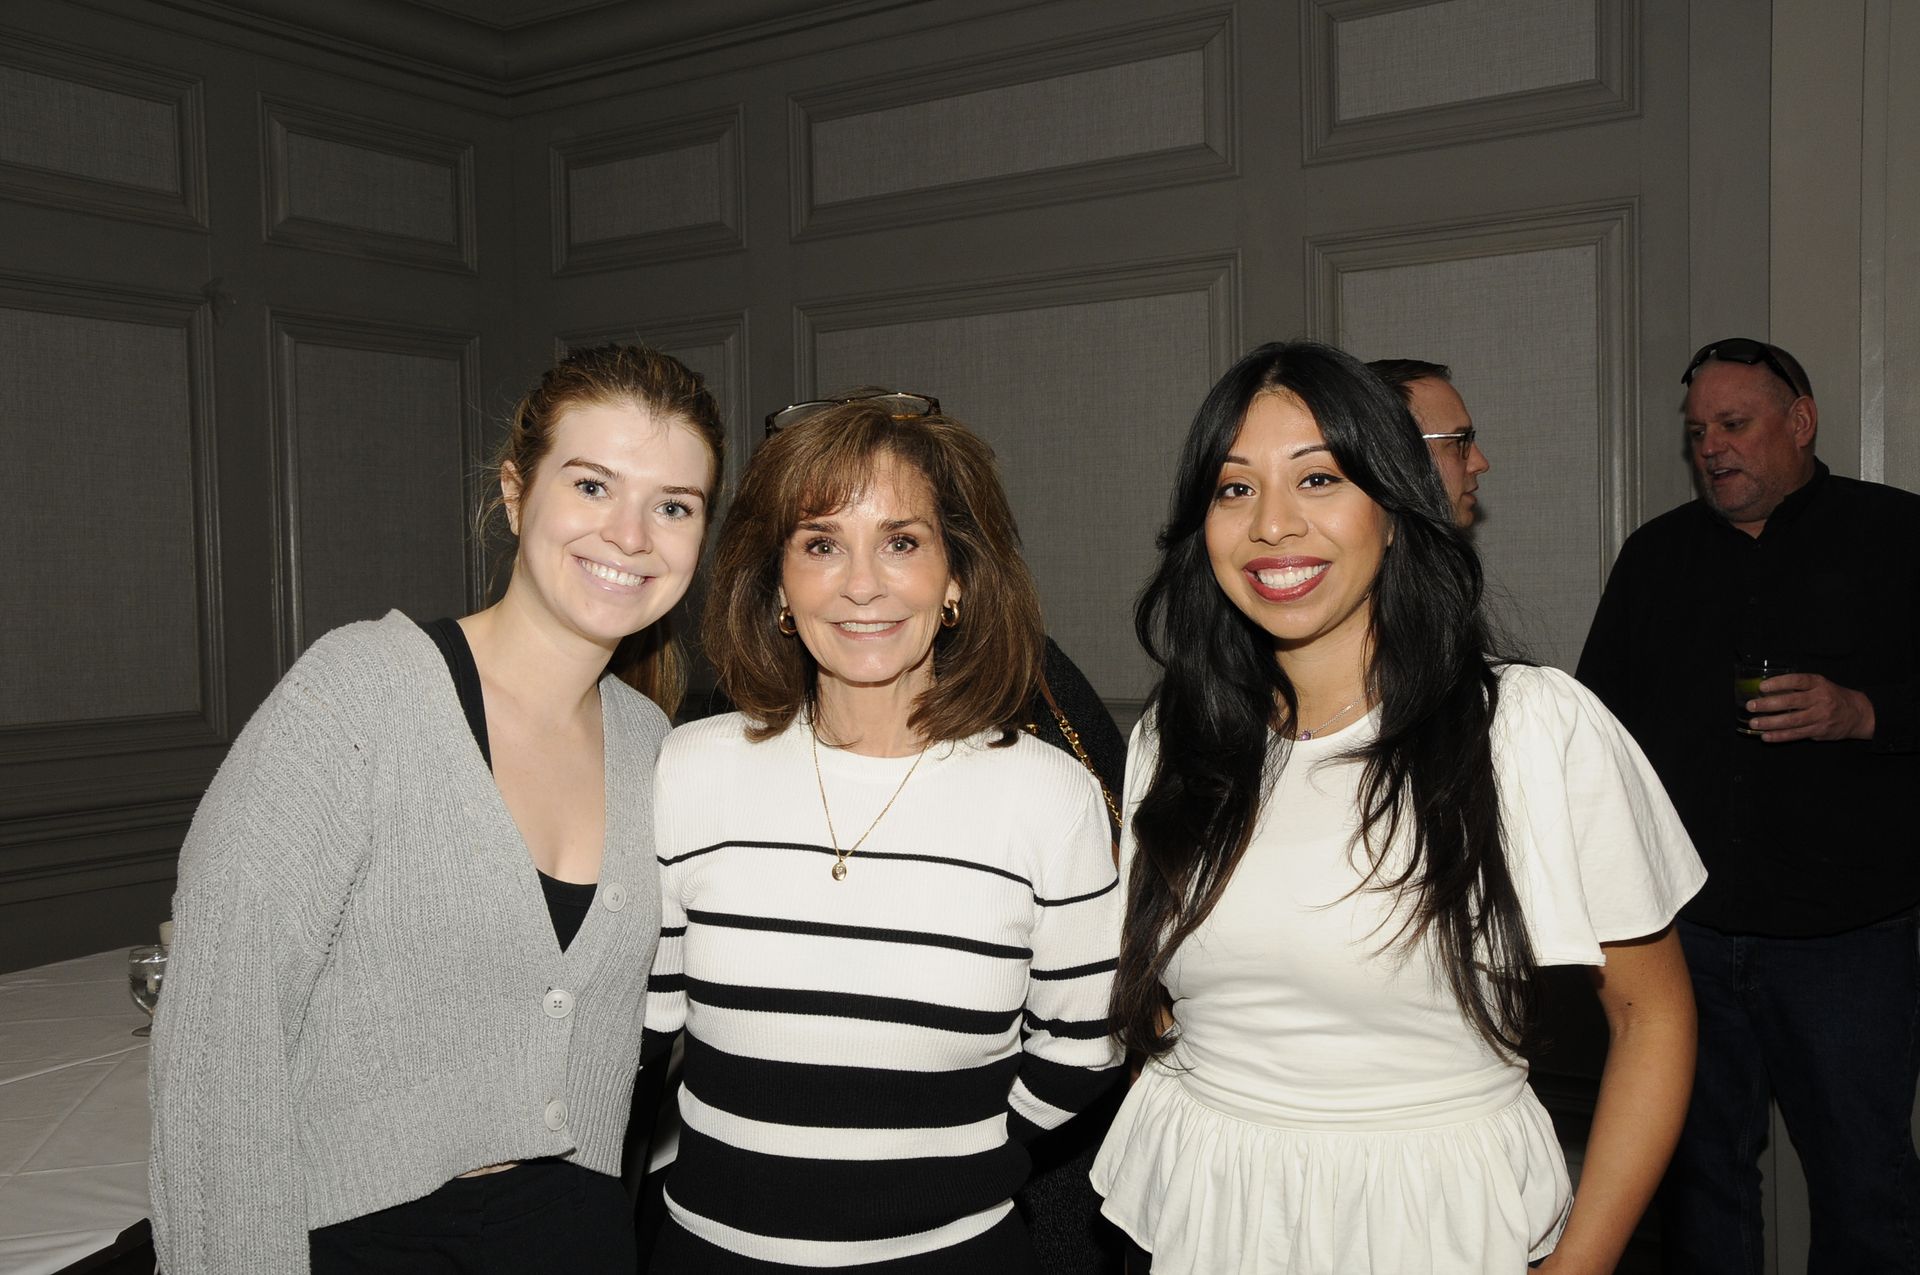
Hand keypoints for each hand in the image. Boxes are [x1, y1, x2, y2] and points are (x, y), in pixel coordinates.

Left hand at [1746, 673, 1874, 741]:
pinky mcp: (1819, 732)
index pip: (1798, 680)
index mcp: (1819, 684)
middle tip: (1751, 706)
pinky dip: (1779, 736)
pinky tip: (1765, 736)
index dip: (1779, 683)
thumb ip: (1798, 686)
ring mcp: (1820, 717)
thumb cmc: (1831, 696)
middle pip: (1792, 702)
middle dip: (1769, 704)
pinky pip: (1796, 735)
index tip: (1762, 686)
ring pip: (1792, 721)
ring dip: (1770, 723)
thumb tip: (1766, 689)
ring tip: (1754, 723)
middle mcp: (1820, 699)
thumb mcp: (1819, 685)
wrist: (1857, 714)